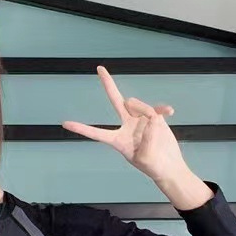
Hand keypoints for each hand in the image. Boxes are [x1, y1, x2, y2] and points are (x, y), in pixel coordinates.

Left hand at [61, 65, 189, 184]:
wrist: (168, 166)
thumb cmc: (154, 167)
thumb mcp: (146, 158)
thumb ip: (147, 138)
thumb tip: (151, 119)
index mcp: (117, 140)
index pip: (96, 133)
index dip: (81, 129)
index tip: (65, 124)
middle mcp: (126, 126)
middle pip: (116, 100)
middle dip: (108, 84)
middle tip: (100, 68)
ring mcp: (140, 119)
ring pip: (139, 105)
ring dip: (146, 110)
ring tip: (156, 124)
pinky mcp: (154, 117)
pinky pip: (157, 108)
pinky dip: (163, 109)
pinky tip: (170, 111)